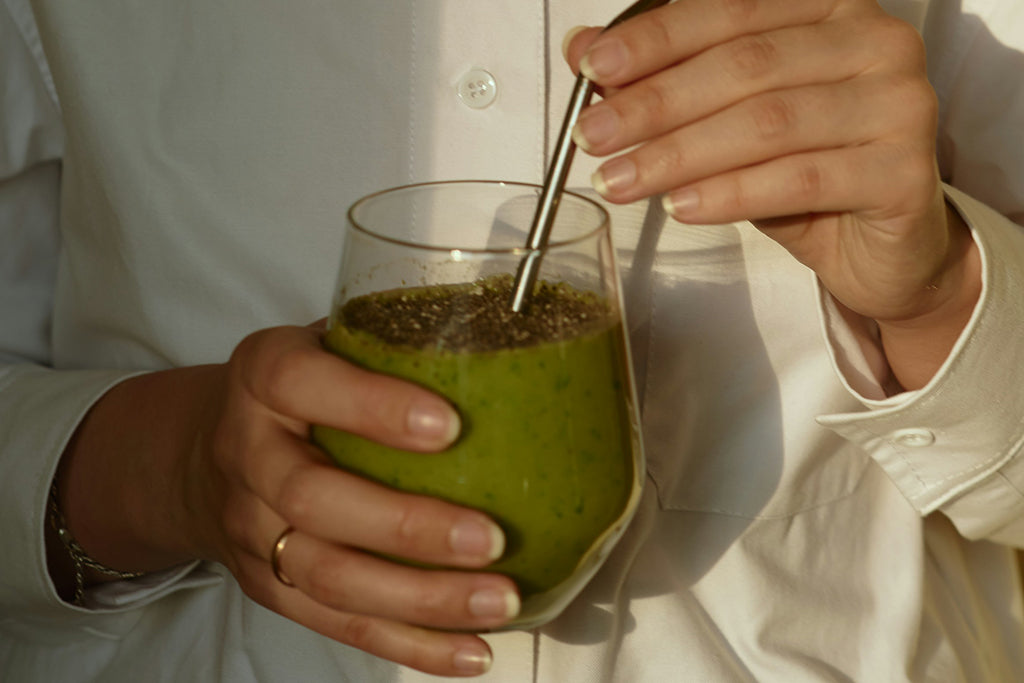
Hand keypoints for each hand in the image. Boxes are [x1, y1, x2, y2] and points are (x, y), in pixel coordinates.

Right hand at [56, 324, 516, 676]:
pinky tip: (469, 651)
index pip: (299, 383)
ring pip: (329, 577)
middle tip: (491, 539)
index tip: (449, 426)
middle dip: (407, 528)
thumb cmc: (300, 390)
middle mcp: (247, 453)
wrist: (204, 455)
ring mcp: (252, 529)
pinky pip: (338, 624)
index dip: (371, 406)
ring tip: (497, 601)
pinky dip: (408, 644)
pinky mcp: (270, 586)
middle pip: (314, 500)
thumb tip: (515, 344)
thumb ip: (392, 342)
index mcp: (263, 376)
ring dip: (420, 600)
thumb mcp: (327, 342)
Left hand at [564, 0, 980, 387]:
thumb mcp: (728, 121)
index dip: (656, 40)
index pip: (731, 10)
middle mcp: (874, 41)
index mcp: (829, 9)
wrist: (884, 250)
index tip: (592, 69)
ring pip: (767, 122)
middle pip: (745, 65)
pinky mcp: (904, 171)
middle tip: (594, 136)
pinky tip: (680, 207)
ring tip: (621, 181)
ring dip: (679, 154)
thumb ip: (666, 79)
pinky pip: (800, 179)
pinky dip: (730, 193)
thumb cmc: (806, 176)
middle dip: (656, 103)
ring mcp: (899, 103)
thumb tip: (584, 50)